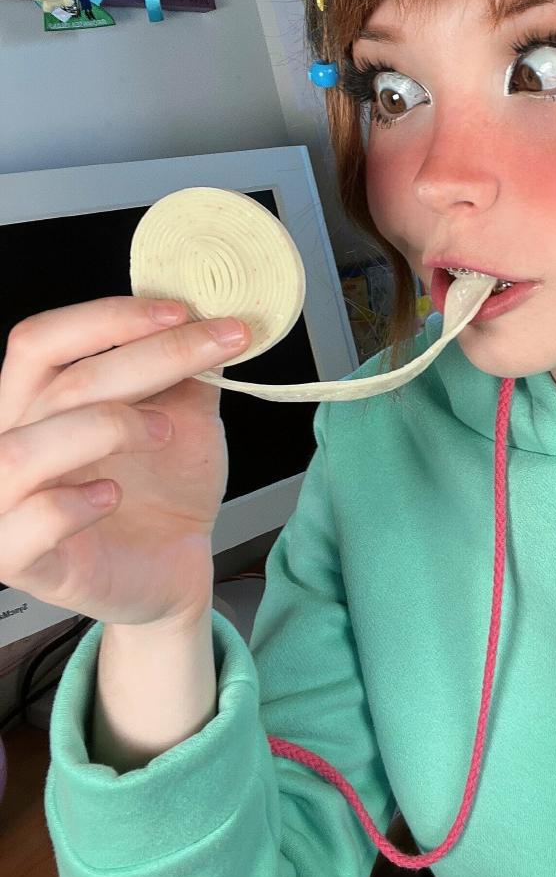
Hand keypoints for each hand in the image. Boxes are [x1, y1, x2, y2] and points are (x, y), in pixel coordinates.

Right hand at [0, 296, 250, 627]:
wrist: (177, 566)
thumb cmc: (165, 492)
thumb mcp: (184, 414)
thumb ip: (185, 366)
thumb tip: (212, 309)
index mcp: (39, 403)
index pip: (41, 340)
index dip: (107, 317)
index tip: (182, 312)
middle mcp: (14, 444)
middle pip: (58, 383)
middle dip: (148, 356)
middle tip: (214, 350)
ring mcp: (10, 504)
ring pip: (24, 449)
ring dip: (108, 426)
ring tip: (163, 432)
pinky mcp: (26, 561)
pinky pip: (28, 523)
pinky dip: (74, 504)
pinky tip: (113, 497)